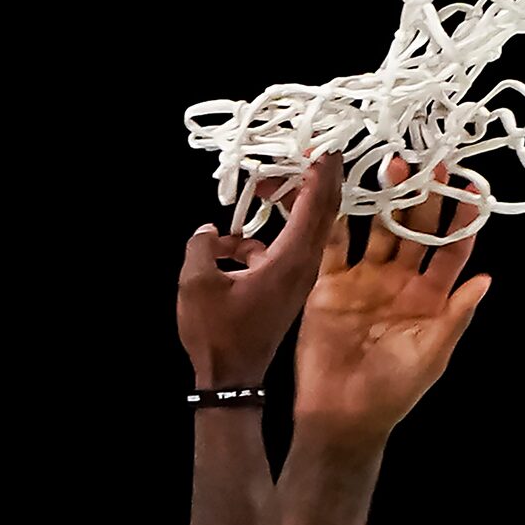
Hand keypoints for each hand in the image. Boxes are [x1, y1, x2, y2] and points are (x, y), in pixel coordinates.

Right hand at [179, 154, 343, 386]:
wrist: (230, 379)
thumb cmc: (218, 335)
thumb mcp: (198, 283)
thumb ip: (201, 246)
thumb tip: (208, 230)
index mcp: (291, 259)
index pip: (317, 205)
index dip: (323, 172)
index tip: (327, 145)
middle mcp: (303, 265)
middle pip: (319, 211)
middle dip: (313, 179)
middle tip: (305, 150)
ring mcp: (297, 278)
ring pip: (300, 229)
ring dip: (285, 204)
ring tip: (262, 186)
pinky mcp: (286, 288)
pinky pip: (281, 248)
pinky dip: (261, 237)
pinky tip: (228, 241)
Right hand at [293, 160, 490, 451]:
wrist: (342, 415)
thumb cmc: (395, 391)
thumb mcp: (433, 354)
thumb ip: (457, 314)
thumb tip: (486, 280)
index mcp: (430, 296)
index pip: (451, 250)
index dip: (461, 221)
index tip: (470, 189)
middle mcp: (399, 281)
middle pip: (414, 230)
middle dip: (423, 197)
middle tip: (429, 163)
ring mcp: (364, 279)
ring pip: (377, 229)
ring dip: (384, 199)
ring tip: (392, 165)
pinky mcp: (329, 284)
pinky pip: (333, 246)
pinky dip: (335, 220)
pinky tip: (340, 193)